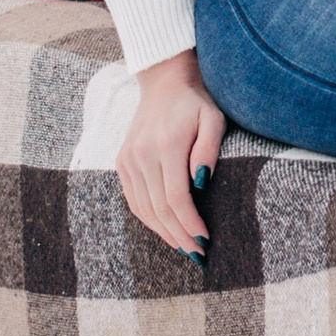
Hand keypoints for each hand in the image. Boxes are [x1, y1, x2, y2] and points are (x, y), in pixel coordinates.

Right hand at [117, 50, 224, 258]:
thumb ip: (209, 149)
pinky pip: (133, 199)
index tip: (206, 240)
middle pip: (159, 208)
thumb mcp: (213, 118)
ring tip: (184, 247)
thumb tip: (202, 183)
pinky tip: (165, 230)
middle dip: (180, 235)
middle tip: (198, 253)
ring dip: (164, 233)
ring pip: (144, 209)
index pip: (176, 198)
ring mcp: (128, 159)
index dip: (190, 224)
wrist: (164, 82)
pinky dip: (148, 219)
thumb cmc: (196, 102)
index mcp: (167, 144)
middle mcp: (142, 154)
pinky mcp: (122, 162)